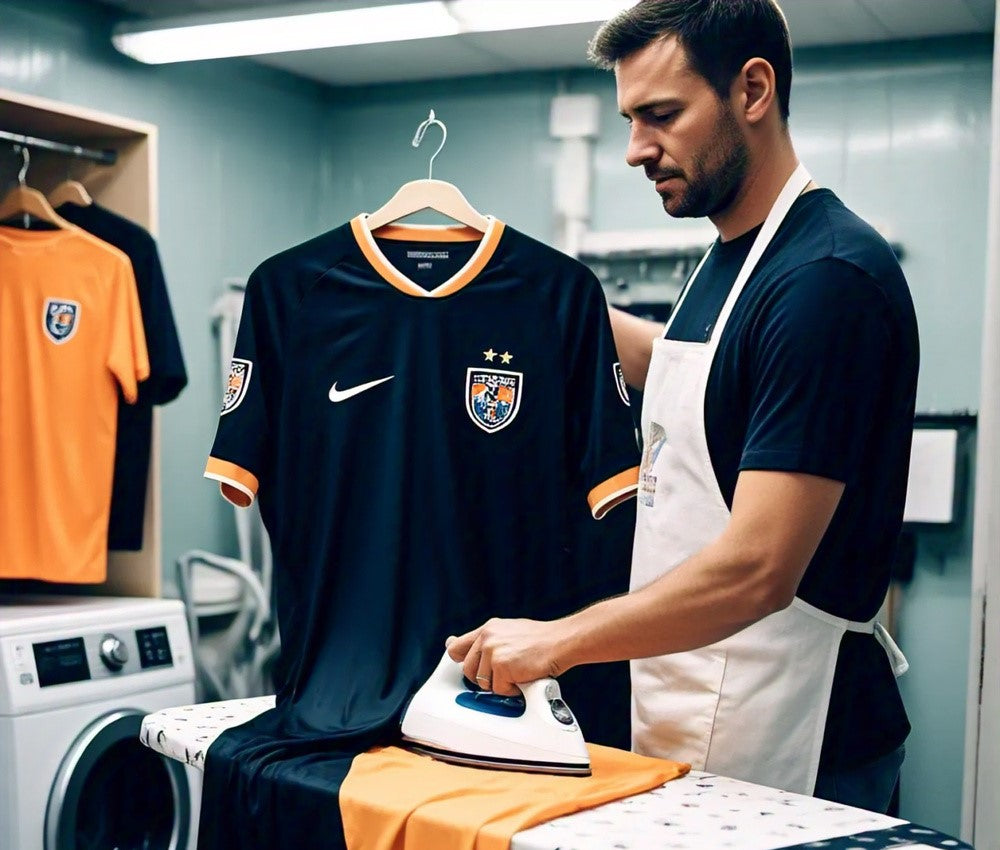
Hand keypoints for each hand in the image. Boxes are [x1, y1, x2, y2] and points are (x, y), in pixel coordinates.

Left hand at [445, 617, 570, 695]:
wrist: (562, 641)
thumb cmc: (542, 640)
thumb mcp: (509, 632)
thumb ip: (487, 640)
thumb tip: (454, 644)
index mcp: (488, 628)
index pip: (456, 647)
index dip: (461, 662)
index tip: (470, 669)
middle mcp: (487, 637)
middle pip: (467, 670)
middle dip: (484, 678)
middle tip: (504, 675)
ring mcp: (493, 650)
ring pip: (482, 682)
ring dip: (500, 684)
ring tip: (518, 674)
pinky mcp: (501, 665)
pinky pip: (498, 689)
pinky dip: (512, 690)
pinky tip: (524, 678)